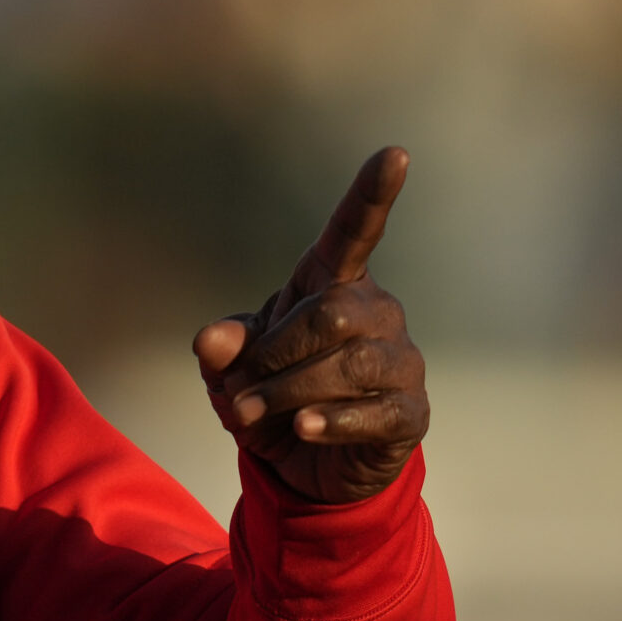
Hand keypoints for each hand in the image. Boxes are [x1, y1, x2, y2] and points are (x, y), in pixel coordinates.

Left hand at [192, 147, 427, 502]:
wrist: (304, 467)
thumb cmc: (270, 397)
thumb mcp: (231, 373)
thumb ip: (220, 351)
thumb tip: (212, 340)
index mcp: (332, 287)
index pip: (353, 233)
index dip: (372, 195)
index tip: (396, 154)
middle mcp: (376, 314)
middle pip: (332, 315)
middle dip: (274, 356)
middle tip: (238, 395)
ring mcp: (399, 363)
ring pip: (351, 363)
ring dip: (289, 392)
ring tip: (251, 415)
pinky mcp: (410, 412)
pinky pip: (376, 411)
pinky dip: (332, 421)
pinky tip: (304, 429)